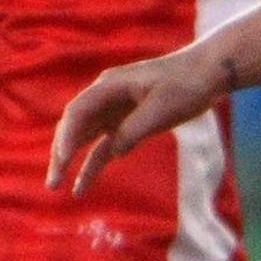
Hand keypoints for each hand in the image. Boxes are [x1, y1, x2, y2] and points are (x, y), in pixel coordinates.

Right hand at [48, 47, 231, 195]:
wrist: (207, 72)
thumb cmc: (185, 85)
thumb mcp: (160, 109)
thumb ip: (134, 130)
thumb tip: (114, 152)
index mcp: (109, 86)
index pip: (78, 113)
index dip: (67, 137)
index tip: (63, 160)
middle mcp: (105, 98)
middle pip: (74, 127)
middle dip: (60, 155)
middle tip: (52, 183)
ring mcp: (114, 111)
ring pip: (84, 139)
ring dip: (70, 162)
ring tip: (56, 187)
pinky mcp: (126, 124)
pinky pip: (104, 146)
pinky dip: (92, 164)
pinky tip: (82, 186)